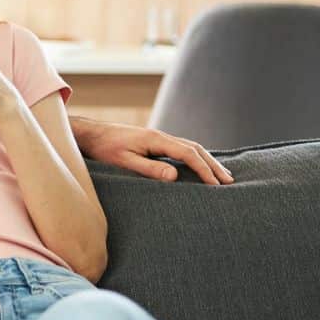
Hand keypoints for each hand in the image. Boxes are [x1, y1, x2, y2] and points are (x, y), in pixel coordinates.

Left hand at [72, 117, 233, 184]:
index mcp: (156, 140)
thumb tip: (175, 176)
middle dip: (213, 165)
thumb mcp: (124, 161)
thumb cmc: (104, 148)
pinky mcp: (154, 142)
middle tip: (229, 181)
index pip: (188, 154)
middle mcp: (161, 136)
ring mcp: (158, 138)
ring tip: (220, 176)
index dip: (204, 169)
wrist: (90, 134)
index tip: (216, 184)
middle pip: (195, 149)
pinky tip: (199, 167)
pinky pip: (181, 150)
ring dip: (206, 161)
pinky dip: (195, 158)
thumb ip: (149, 169)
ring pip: (190, 148)